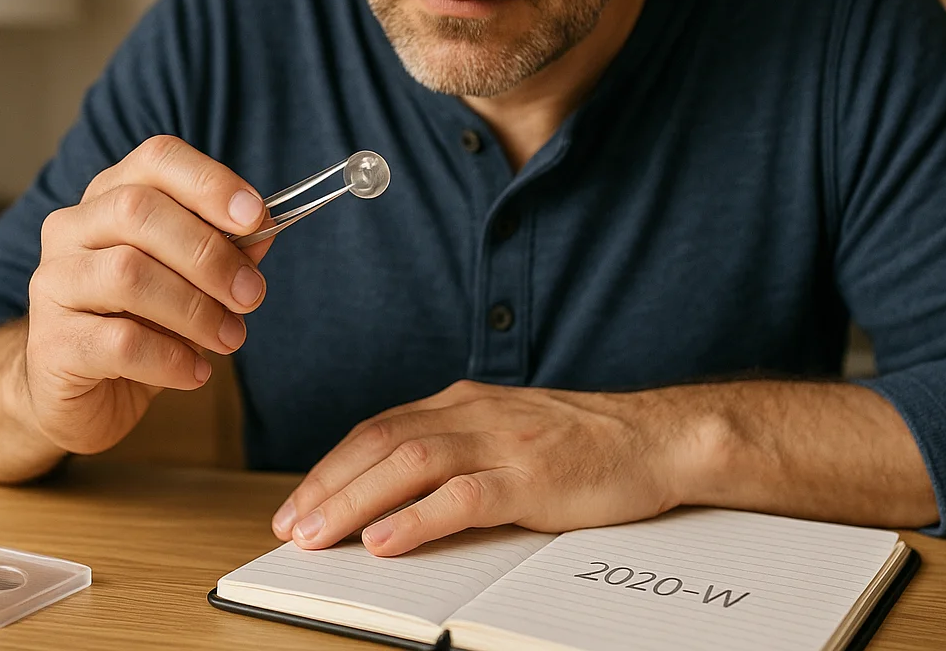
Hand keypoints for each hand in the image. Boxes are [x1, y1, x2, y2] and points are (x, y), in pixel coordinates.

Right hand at [23, 135, 274, 454]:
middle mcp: (71, 229)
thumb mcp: (189, 283)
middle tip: (250, 295)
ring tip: (229, 338)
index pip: (156, 159)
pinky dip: (171, 358)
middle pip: (138, 211)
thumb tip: (263, 230)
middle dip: (208, 253)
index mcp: (109, 198)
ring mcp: (52, 283)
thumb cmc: (138, 326)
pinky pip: (120, 342)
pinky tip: (195, 372)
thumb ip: (224, 251)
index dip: (210, 182)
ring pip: (128, 274)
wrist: (76, 396)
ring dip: (195, 309)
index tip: (256, 218)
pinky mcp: (51, 343)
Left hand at [271, 381, 709, 556]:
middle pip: (380, 444)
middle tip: (289, 527)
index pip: (378, 429)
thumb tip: (392, 490)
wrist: (655, 438)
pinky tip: (385, 541)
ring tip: (319, 536)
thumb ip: (455, 449)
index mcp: (462, 403)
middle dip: (327, 486)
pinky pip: (462, 497)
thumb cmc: (581, 444)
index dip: (331, 467)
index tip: (297, 503)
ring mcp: (502, 444)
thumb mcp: (505, 434)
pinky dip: (417, 520)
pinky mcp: (531, 479)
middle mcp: (473, 415)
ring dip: (355, 501)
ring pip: (408, 466)